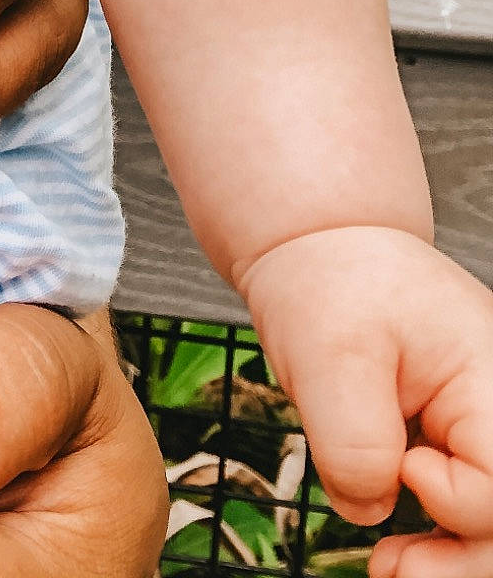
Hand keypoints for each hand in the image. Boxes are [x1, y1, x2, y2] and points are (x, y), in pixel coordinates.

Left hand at [242, 228, 492, 576]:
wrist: (321, 252)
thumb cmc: (331, 285)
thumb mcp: (327, 354)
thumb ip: (353, 441)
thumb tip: (371, 510)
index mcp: (492, 378)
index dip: (454, 498)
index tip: (404, 466)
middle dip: (460, 560)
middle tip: (393, 569)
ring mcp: (485, 429)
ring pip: (492, 526)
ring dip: (451, 559)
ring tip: (392, 567)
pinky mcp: (462, 447)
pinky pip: (470, 510)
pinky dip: (441, 541)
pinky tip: (399, 554)